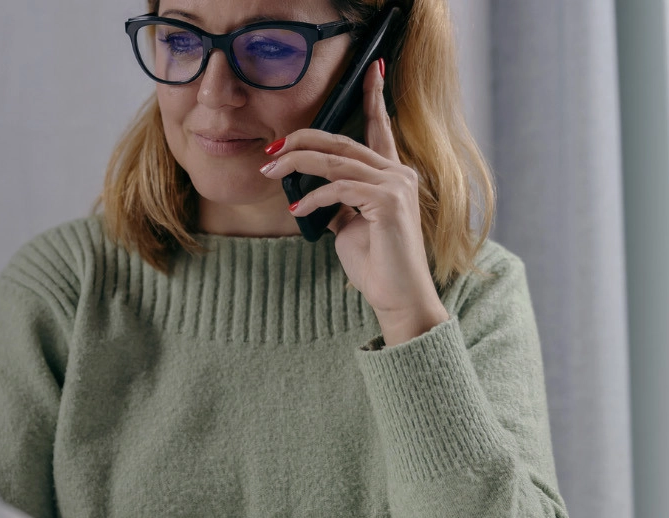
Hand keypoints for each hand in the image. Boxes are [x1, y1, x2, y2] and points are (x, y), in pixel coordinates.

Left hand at [261, 58, 448, 344]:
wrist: (396, 298)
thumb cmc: (375, 263)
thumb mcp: (348, 224)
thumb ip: (334, 199)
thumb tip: (303, 187)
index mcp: (392, 175)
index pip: (381, 128)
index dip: (374, 96)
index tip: (372, 68)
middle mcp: (399, 174)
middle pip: (343, 141)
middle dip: (302, 139)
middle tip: (271, 148)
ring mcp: (396, 186)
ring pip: (337, 161)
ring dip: (297, 164)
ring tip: (269, 170)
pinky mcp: (389, 202)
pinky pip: (339, 189)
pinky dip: (312, 197)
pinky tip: (297, 209)